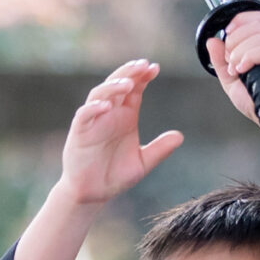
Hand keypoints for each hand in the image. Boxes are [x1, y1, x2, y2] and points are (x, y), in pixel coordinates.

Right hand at [60, 59, 183, 207]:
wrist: (93, 194)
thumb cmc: (115, 176)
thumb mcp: (143, 163)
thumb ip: (160, 149)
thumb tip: (180, 136)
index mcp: (126, 116)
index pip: (135, 89)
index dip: (143, 77)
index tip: (155, 68)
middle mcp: (109, 114)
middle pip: (118, 85)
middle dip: (130, 73)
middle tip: (143, 65)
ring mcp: (93, 121)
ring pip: (100, 94)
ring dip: (113, 86)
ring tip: (128, 83)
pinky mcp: (79, 133)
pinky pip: (84, 115)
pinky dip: (94, 108)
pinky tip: (107, 105)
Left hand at [205, 12, 259, 139]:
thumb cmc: (258, 104)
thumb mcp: (233, 81)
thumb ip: (221, 62)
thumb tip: (211, 40)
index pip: (258, 18)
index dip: (239, 21)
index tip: (226, 36)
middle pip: (254, 24)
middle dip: (234, 40)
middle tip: (230, 61)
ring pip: (257, 36)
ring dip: (239, 51)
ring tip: (235, 69)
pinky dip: (248, 57)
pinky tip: (242, 69)